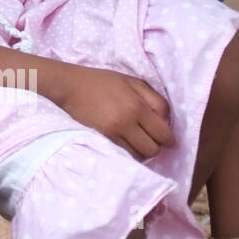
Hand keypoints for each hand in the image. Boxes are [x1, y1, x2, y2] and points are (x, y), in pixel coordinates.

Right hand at [57, 65, 173, 159]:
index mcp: (137, 106)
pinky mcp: (101, 139)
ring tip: (136, 141)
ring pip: (138, 156)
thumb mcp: (133, 82)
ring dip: (141, 151)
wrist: (71, 86)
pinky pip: (123, 155)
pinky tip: (125, 142)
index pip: (163, 134)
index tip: (165, 137)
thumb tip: (166, 121)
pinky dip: (128, 151)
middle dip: (155, 145)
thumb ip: (155, 100)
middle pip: (153, 149)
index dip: (168, 138)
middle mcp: (126, 122)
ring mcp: (112, 133)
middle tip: (150, 138)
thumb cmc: (103, 82)